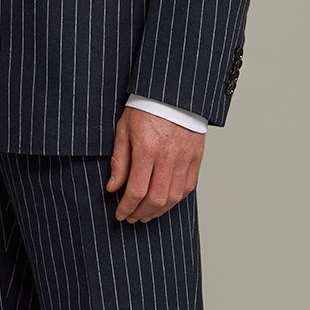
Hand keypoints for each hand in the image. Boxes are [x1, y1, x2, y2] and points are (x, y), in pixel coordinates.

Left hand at [106, 105, 204, 221]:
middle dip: (141, 213)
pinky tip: (165, 202)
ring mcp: (185, 157)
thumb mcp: (124, 130)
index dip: (126, 207)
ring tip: (146, 214)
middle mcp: (168, 156)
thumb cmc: (145, 108)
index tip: (120, 214)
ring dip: (158, 211)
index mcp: (146, 149)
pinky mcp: (196, 156)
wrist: (172, 92)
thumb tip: (113, 187)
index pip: (135, 190)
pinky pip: (188, 187)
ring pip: (173, 197)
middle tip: (132, 217)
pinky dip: (176, 199)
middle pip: (155, 198)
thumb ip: (119, 161)